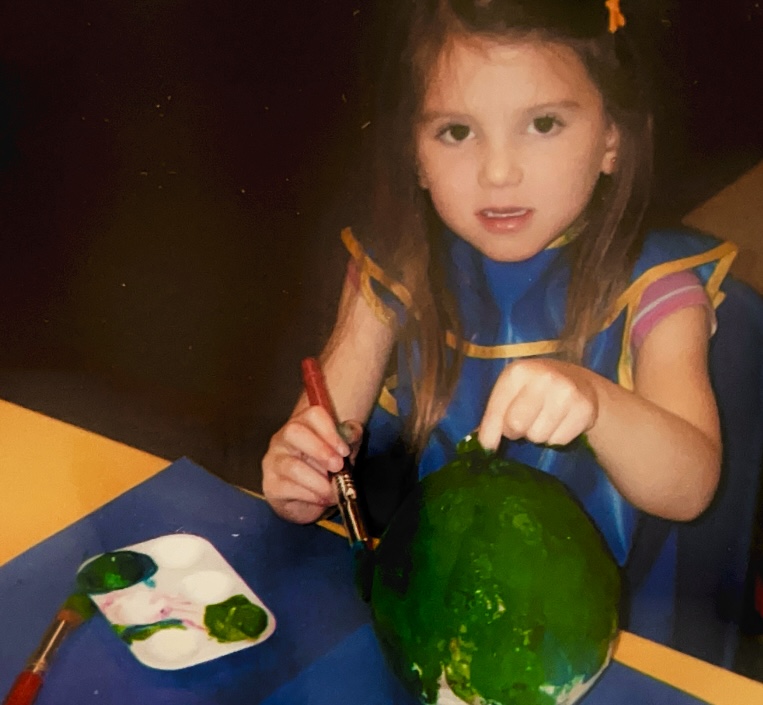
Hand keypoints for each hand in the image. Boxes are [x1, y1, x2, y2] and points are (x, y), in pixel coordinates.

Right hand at [262, 406, 363, 523]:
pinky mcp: (270, 485)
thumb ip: (350, 440)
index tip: (344, 451)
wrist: (308, 499)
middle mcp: (283, 438)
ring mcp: (273, 461)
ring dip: (318, 481)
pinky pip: (289, 488)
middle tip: (338, 467)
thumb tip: (351, 434)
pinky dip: (311, 496)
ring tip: (333, 491)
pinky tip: (322, 499)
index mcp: (303, 424)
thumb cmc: (325, 469)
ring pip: (292, 465)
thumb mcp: (344, 452)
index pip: (313, 414)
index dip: (330, 431)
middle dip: (320, 450)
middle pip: (294, 431)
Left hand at [477, 359, 598, 450]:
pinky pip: (559, 441)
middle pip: (516, 426)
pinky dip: (557, 437)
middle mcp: (543, 377)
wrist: (579, 382)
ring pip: (538, 437)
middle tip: (524, 422)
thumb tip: (483, 445)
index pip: (496, 411)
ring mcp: (566, 392)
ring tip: (544, 418)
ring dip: (538, 435)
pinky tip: (561, 421)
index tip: (488, 446)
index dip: (490, 432)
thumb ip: (494, 415)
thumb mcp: (512, 391)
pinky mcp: (584, 409)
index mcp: (518, 372)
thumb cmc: (535, 389)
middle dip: (516, 431)